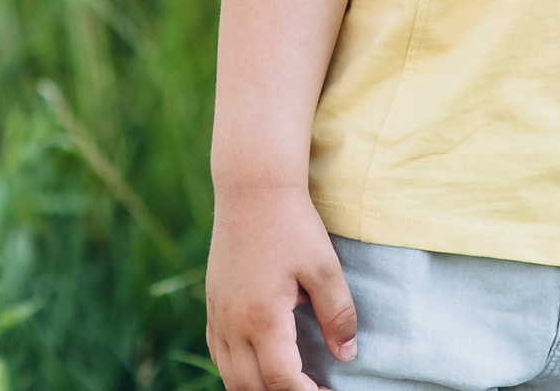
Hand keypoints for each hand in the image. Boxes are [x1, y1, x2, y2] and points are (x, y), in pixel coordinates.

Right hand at [205, 183, 358, 389]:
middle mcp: (233, 323)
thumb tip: (345, 355)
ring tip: (289, 383)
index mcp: (262, 318)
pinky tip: (259, 365)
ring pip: (229, 375)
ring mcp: (218, 314)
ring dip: (258, 388)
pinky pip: (219, 353)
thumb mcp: (326, 269)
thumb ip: (338, 316)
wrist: (253, 188)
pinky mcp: (214, 303)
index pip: (281, 380)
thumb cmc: (292, 224)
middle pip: (252, 386)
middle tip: (314, 390)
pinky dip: (238, 370)